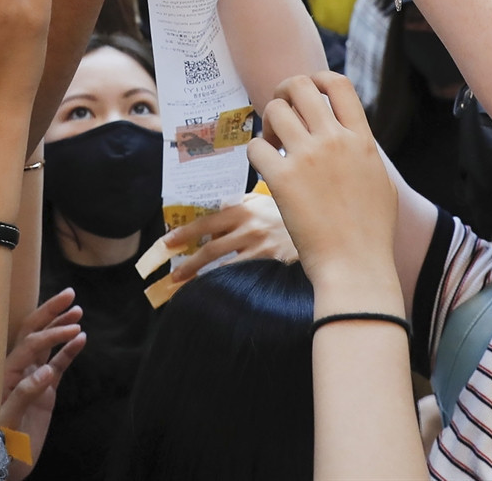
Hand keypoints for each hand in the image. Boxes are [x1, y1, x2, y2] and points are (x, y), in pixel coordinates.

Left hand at [0, 288, 85, 463]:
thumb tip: (46, 373)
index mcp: (5, 372)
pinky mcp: (44, 390)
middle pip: (34, 332)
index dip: (50, 334)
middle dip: (51, 312)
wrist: (3, 464)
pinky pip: (58, 365)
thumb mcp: (6, 421)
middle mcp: (18, 369)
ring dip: (61, 326)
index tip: (72, 330)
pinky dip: (69, 352)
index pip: (30, 344)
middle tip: (70, 295)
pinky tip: (81, 338)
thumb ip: (24, 395)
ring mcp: (32, 377)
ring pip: (47, 344)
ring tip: (78, 310)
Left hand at [161, 191, 296, 283]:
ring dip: (203, 277)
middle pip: (210, 249)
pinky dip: (227, 284)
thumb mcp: (266, 200)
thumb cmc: (291, 215)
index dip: (184, 234)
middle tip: (173, 275)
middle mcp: (249, 229)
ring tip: (188, 287)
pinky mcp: (271, 266)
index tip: (167, 243)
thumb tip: (219, 207)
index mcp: (244, 209)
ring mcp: (260, 249)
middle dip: (188, 264)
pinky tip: (218, 291)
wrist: (324, 229)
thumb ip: (243, 202)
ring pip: (223, 268)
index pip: (206, 223)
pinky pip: (242, 277)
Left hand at [245, 73, 397, 299]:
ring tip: (272, 143)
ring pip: (274, 110)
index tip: (307, 93)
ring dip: (268, 122)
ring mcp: (308, 158)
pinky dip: (255, 152)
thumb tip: (349, 135)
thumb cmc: (371, 232)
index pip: (337, 84)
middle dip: (284, 93)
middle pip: (300, 86)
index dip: (317, 79)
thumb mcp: (380, 181)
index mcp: (361, 139)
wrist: (356, 265)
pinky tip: (264, 168)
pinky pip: (255, 146)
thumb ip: (363, 151)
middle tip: (280, 114)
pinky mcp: (282, 180)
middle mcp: (334, 140)